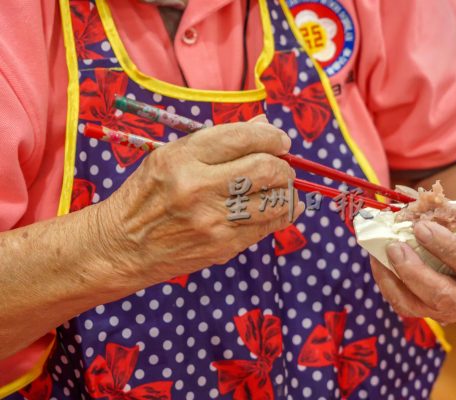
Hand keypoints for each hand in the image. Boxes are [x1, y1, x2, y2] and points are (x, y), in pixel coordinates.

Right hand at [92, 119, 303, 283]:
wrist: (122, 246)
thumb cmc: (148, 195)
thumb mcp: (171, 157)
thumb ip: (219, 141)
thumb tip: (263, 124)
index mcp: (183, 157)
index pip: (243, 138)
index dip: (272, 137)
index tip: (281, 141)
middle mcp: (198, 187)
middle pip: (265, 168)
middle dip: (284, 165)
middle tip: (284, 166)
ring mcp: (212, 220)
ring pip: (274, 201)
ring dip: (287, 191)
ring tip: (283, 187)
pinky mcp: (223, 246)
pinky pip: (268, 226)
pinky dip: (283, 214)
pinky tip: (284, 207)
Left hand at [371, 220, 455, 323]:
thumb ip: (452, 217)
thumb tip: (413, 211)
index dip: (445, 246)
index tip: (421, 227)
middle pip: (444, 295)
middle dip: (414, 271)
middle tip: (394, 246)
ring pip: (421, 307)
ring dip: (395, 281)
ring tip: (381, 255)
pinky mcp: (438, 314)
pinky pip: (408, 307)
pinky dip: (390, 286)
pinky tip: (380, 265)